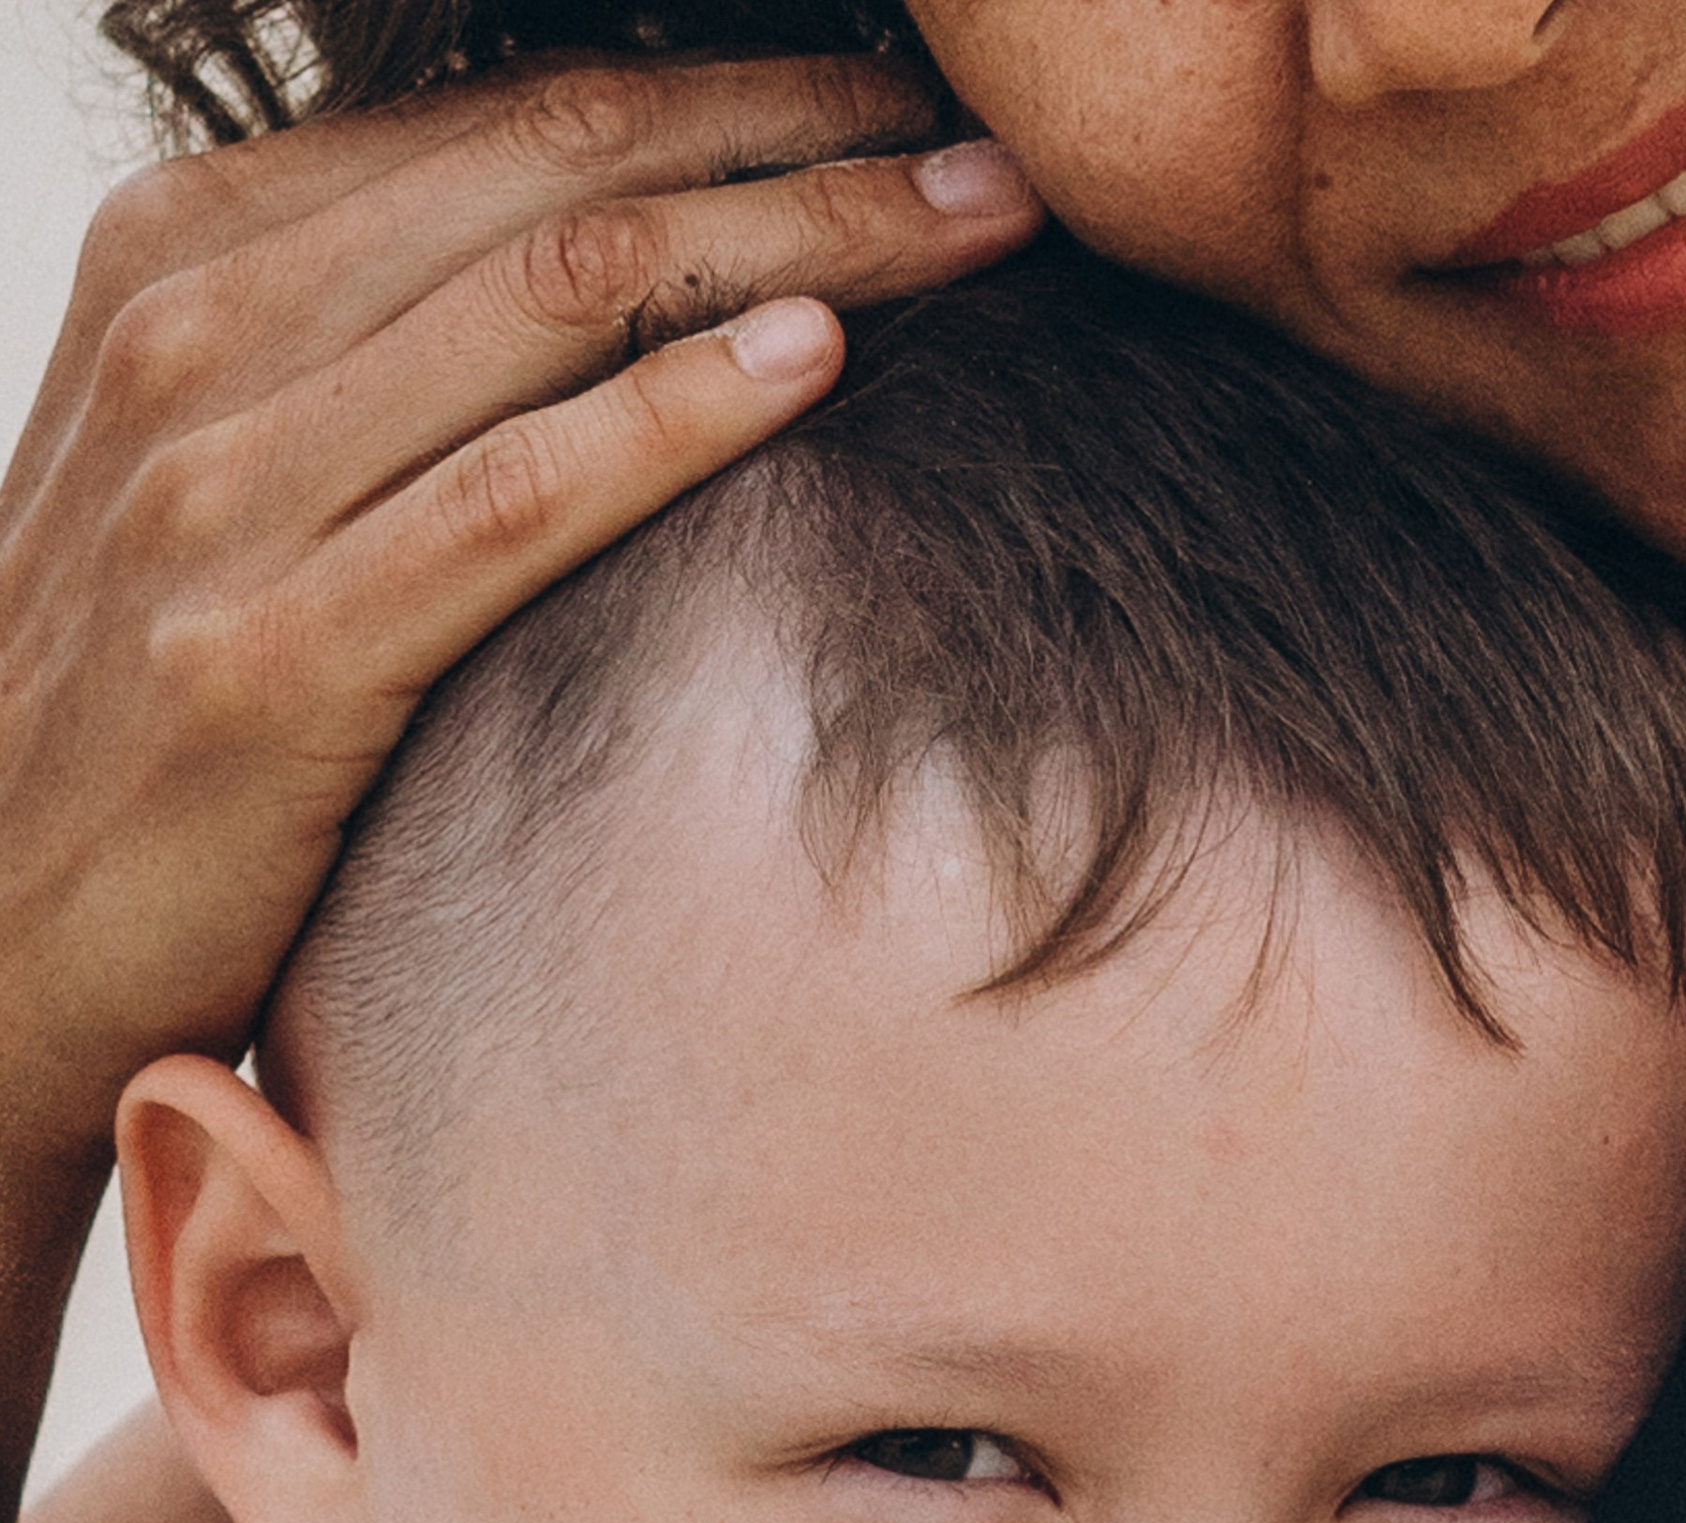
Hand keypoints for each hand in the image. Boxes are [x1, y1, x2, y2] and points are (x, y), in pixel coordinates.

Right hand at [0, 53, 1035, 1512]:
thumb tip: (596, 275)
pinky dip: (674, 418)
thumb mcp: (223, 470)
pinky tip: (817, 367)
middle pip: (561, 182)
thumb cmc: (144, 711)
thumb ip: (371, 353)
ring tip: (974, 235)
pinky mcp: (267, 659)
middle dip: (802, 144)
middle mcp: (196, 337)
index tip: (896, 106)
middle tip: (988, 153)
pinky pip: (512, 501)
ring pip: (561, 302)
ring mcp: (221, 493)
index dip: (729, 93)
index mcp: (190, 255)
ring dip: (802, 247)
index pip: (510, 120)